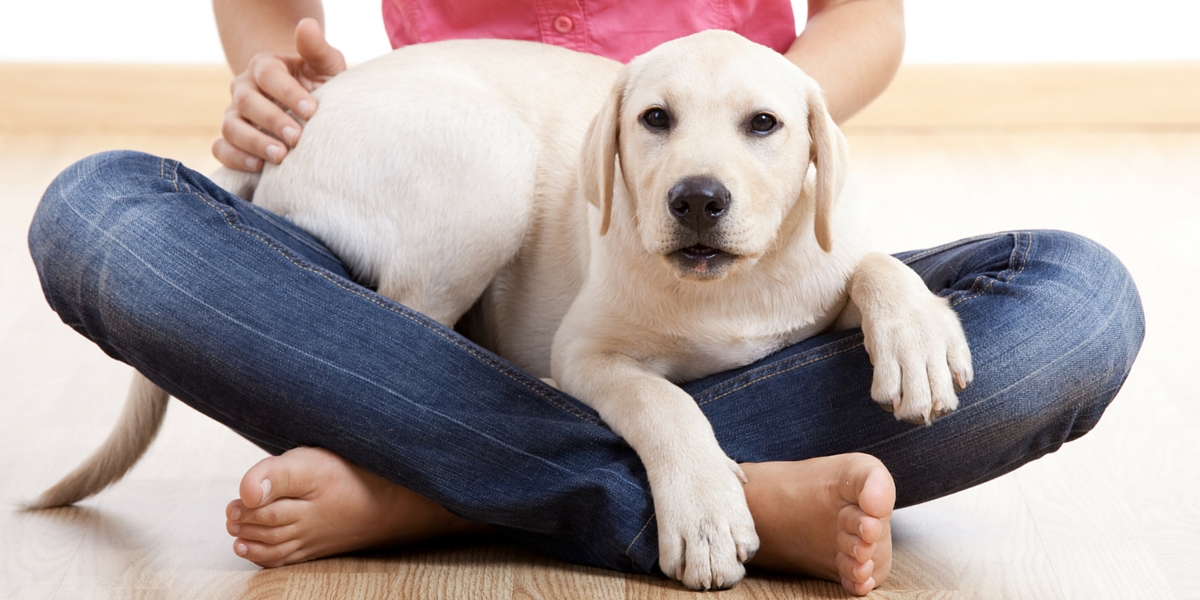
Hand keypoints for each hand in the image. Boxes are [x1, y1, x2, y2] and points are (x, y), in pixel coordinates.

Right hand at [212, 17, 346, 170]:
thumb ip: (317, 49)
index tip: (311, 111)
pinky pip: (221, 149)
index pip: (269, 75)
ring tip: (280, 157)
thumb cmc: (319, 85)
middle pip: (246, 101)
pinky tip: (259, 167)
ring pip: (230, 126)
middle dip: (271, 120)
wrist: (307, 111)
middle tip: (296, 138)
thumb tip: (306, 26)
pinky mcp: (231, 139)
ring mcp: (234, 114)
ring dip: (253, 142)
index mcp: (266, 67)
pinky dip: (235, 158)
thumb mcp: (325, 67)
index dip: (288, 93)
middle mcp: (244, 88)